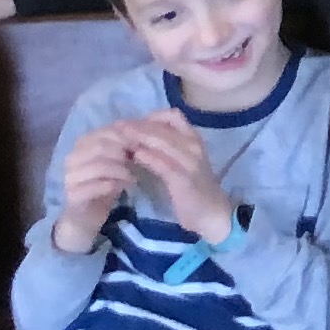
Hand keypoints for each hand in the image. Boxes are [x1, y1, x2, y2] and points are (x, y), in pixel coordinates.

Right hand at [51, 122, 136, 254]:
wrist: (85, 216)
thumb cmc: (104, 184)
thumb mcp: (116, 162)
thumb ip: (124, 146)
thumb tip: (142, 130)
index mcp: (82, 144)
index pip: (105, 132)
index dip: (127, 136)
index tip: (143, 143)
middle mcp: (72, 157)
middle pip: (101, 147)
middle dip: (124, 152)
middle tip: (139, 160)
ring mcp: (70, 177)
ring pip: (99, 166)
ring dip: (120, 170)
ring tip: (133, 176)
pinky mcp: (72, 195)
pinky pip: (95, 187)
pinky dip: (113, 185)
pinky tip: (124, 187)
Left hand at [125, 111, 232, 242]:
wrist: (212, 213)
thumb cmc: (193, 187)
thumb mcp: (182, 162)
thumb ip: (166, 149)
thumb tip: (139, 139)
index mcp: (193, 139)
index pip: (173, 116)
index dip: (151, 117)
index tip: (133, 124)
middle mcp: (193, 145)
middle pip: (163, 127)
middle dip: (138, 126)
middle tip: (118, 126)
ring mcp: (190, 161)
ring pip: (162, 142)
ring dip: (140, 137)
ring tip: (121, 138)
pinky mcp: (183, 179)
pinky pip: (164, 164)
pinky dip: (148, 157)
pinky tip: (135, 156)